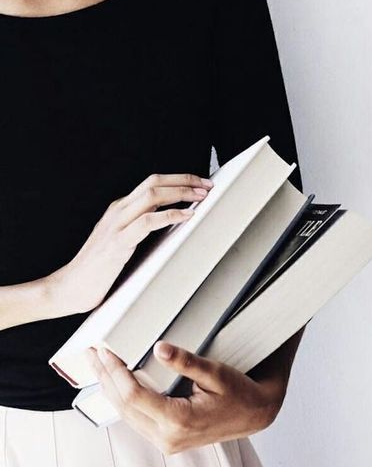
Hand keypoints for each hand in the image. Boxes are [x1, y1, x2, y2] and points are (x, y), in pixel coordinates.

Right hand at [47, 173, 212, 315]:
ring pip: (152, 195)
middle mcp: (118, 211)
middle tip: (206, 185)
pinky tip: (187, 216)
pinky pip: (148, 222)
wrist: (70, 287)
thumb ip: (137, 230)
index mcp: (119, 209)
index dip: (177, 180)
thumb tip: (166, 227)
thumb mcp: (119, 242)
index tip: (198, 183)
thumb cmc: (97, 270)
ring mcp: (117, 225)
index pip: (151, 183)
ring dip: (181, 193)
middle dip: (184, 180)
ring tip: (201, 196)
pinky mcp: (119, 242)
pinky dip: (170, 215)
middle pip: (154, 182)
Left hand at [86, 341, 283, 454]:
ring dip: (110, 389)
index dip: (115, 373)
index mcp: (180, 421)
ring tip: (98, 365)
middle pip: (123, 407)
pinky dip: (122, 399)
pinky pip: (136, 420)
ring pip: (126, 415)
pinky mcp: (166, 441)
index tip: (105, 351)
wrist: (255, 415)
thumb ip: (186, 362)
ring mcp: (166, 443)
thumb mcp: (216, 374)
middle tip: (92, 353)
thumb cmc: (239, 393)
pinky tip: (116, 383)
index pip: (134, 396)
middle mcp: (168, 438)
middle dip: (105, 378)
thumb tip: (159, 348)